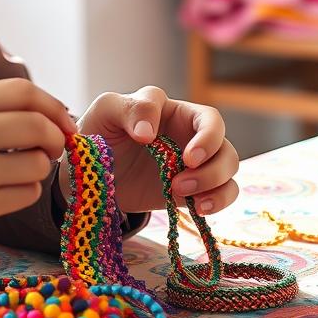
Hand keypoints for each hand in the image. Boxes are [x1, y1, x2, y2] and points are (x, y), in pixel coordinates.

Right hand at [0, 77, 75, 247]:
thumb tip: (50, 114)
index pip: (24, 92)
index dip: (53, 105)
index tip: (63, 120)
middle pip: (39, 126)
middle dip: (55, 138)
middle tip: (51, 148)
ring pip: (38, 164)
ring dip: (38, 168)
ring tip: (16, 170)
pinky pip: (26, 194)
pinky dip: (23, 191)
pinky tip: (2, 190)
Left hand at [74, 86, 238, 214]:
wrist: (89, 173)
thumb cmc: (100, 133)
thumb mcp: (106, 111)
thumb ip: (131, 109)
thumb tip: (148, 133)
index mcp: (174, 111)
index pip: (207, 118)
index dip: (204, 137)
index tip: (176, 153)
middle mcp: (189, 134)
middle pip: (223, 143)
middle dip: (211, 161)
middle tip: (182, 175)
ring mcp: (192, 163)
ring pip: (228, 167)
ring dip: (214, 181)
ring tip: (180, 191)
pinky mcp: (190, 189)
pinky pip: (223, 193)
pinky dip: (219, 201)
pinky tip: (200, 208)